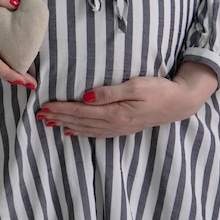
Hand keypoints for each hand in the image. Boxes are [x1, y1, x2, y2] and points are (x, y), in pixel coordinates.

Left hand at [36, 62, 217, 136]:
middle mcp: (114, 124)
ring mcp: (119, 129)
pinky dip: (81, 132)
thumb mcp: (135, 86)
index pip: (81, 111)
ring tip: (49, 123)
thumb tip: (84, 96)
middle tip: (39, 115)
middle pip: (80, 121)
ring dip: (66, 125)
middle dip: (58, 118)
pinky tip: (71, 132)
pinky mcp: (123, 128)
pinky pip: (96, 133)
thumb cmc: (159, 90)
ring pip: (85, 128)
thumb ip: (109, 92)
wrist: (181, 103)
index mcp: (115, 113)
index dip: (61, 109)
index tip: (44, 107)